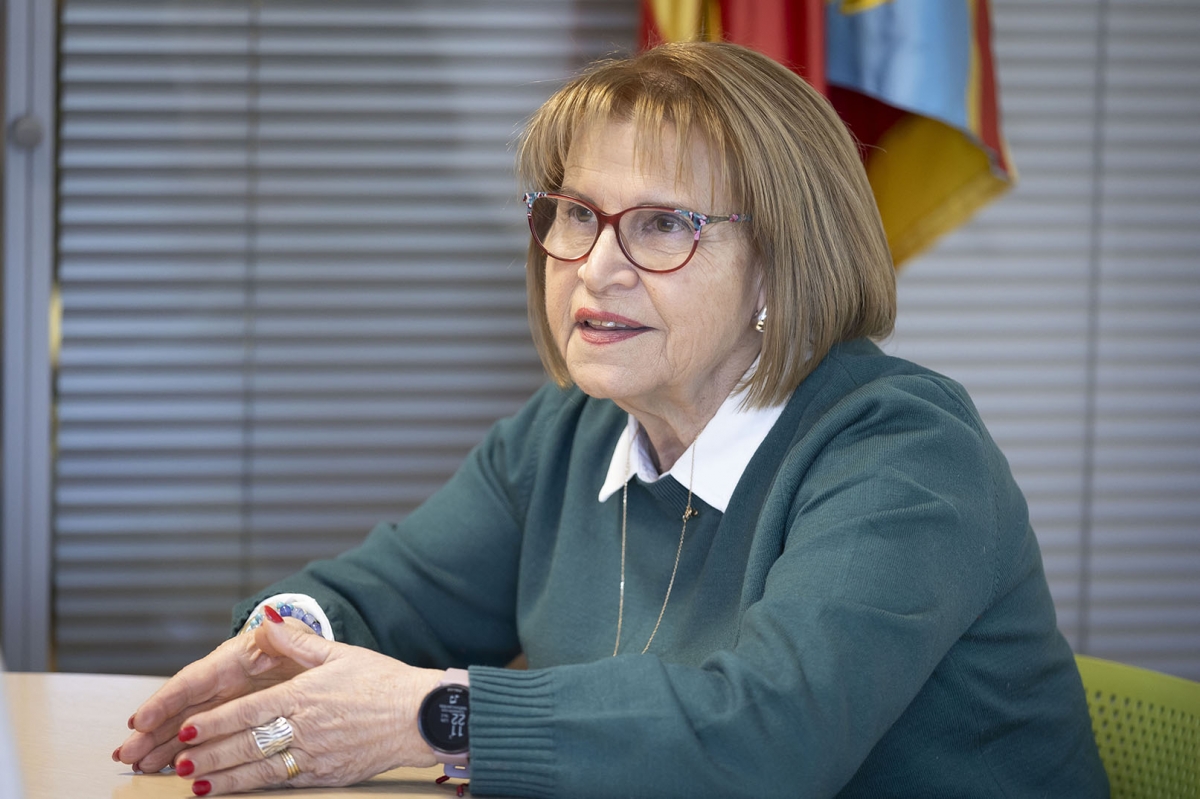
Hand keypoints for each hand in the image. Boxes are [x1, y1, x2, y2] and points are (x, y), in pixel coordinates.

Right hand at [115, 619, 310, 772]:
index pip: (193, 681)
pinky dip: (183, 752)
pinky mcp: (232, 721)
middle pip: (180, 708)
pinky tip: (165, 767)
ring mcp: (224, 704)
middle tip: (126, 753)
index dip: (165, 701)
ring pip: (185, 726)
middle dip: (151, 732)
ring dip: (160, 746)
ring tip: (139, 765)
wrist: (314, 663)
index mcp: (232, 661)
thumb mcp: (295, 638)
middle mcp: (220, 684)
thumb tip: (268, 622)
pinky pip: (203, 738)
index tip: (141, 721)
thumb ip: (281, 634)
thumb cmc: (301, 647)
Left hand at [167, 614, 443, 794]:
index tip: (188, 729)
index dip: (215, 722)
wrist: (422, 716)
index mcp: (305, 695)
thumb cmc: (384, 682)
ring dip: (224, 778)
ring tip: (195, 784)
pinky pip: (284, 783)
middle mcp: (305, 727)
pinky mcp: (327, 775)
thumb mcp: (340, 653)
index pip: (249, 711)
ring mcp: (316, 755)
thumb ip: (297, 641)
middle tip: (179, 762)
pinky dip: (255, 788)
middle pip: (247, 744)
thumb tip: (266, 620)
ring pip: (260, 770)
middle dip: (209, 755)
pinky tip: (236, 790)